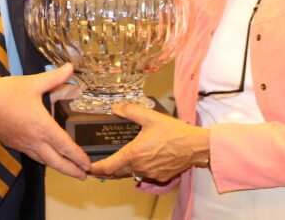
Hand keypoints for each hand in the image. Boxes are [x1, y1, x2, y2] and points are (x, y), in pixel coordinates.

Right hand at [0, 63, 89, 179]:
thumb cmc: (6, 93)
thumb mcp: (33, 83)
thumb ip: (54, 77)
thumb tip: (70, 68)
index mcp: (42, 126)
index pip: (65, 146)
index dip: (78, 156)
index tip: (87, 164)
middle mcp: (33, 140)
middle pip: (56, 161)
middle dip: (71, 170)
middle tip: (84, 176)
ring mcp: (22, 144)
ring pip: (43, 161)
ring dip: (58, 167)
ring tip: (69, 170)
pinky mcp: (12, 144)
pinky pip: (32, 155)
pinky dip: (43, 159)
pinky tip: (45, 157)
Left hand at [89, 102, 208, 182]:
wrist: (195, 146)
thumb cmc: (174, 132)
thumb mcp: (151, 117)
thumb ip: (131, 111)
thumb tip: (116, 108)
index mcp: (134, 154)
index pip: (108, 167)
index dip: (96, 168)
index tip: (89, 167)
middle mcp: (140, 167)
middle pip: (117, 173)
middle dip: (107, 170)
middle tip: (99, 165)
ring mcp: (150, 174)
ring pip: (131, 174)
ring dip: (123, 169)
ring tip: (118, 161)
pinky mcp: (160, 177)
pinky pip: (144, 175)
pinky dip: (138, 169)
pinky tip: (141, 160)